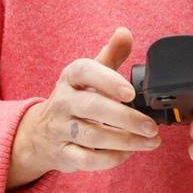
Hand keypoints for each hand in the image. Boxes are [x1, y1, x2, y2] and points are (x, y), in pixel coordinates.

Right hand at [8, 28, 158, 188]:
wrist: (40, 134)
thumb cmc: (74, 99)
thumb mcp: (88, 75)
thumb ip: (110, 55)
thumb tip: (124, 32)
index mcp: (71, 78)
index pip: (85, 71)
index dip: (108, 80)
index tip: (131, 92)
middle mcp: (62, 102)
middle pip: (93, 108)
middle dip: (126, 118)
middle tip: (151, 126)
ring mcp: (60, 129)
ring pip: (93, 136)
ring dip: (126, 141)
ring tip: (151, 141)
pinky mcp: (63, 155)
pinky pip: (87, 160)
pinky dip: (111, 159)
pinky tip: (129, 153)